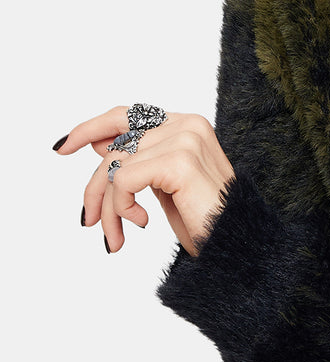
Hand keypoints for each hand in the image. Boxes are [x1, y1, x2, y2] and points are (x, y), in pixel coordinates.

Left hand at [55, 106, 234, 257]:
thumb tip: (98, 143)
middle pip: (115, 145)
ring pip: (115, 166)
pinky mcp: (178, 161)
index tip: (62, 147)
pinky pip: (124, 180)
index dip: (90, 127)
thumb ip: (138, 159)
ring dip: (109, 208)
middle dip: (95, 186)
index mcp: (187, 125)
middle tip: (89, 221)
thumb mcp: (162, 185)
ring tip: (116, 237)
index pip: (126, 115)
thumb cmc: (205, 220)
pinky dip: (121, 207)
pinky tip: (140, 223)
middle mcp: (187, 124)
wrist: (235, 246)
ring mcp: (184, 139)